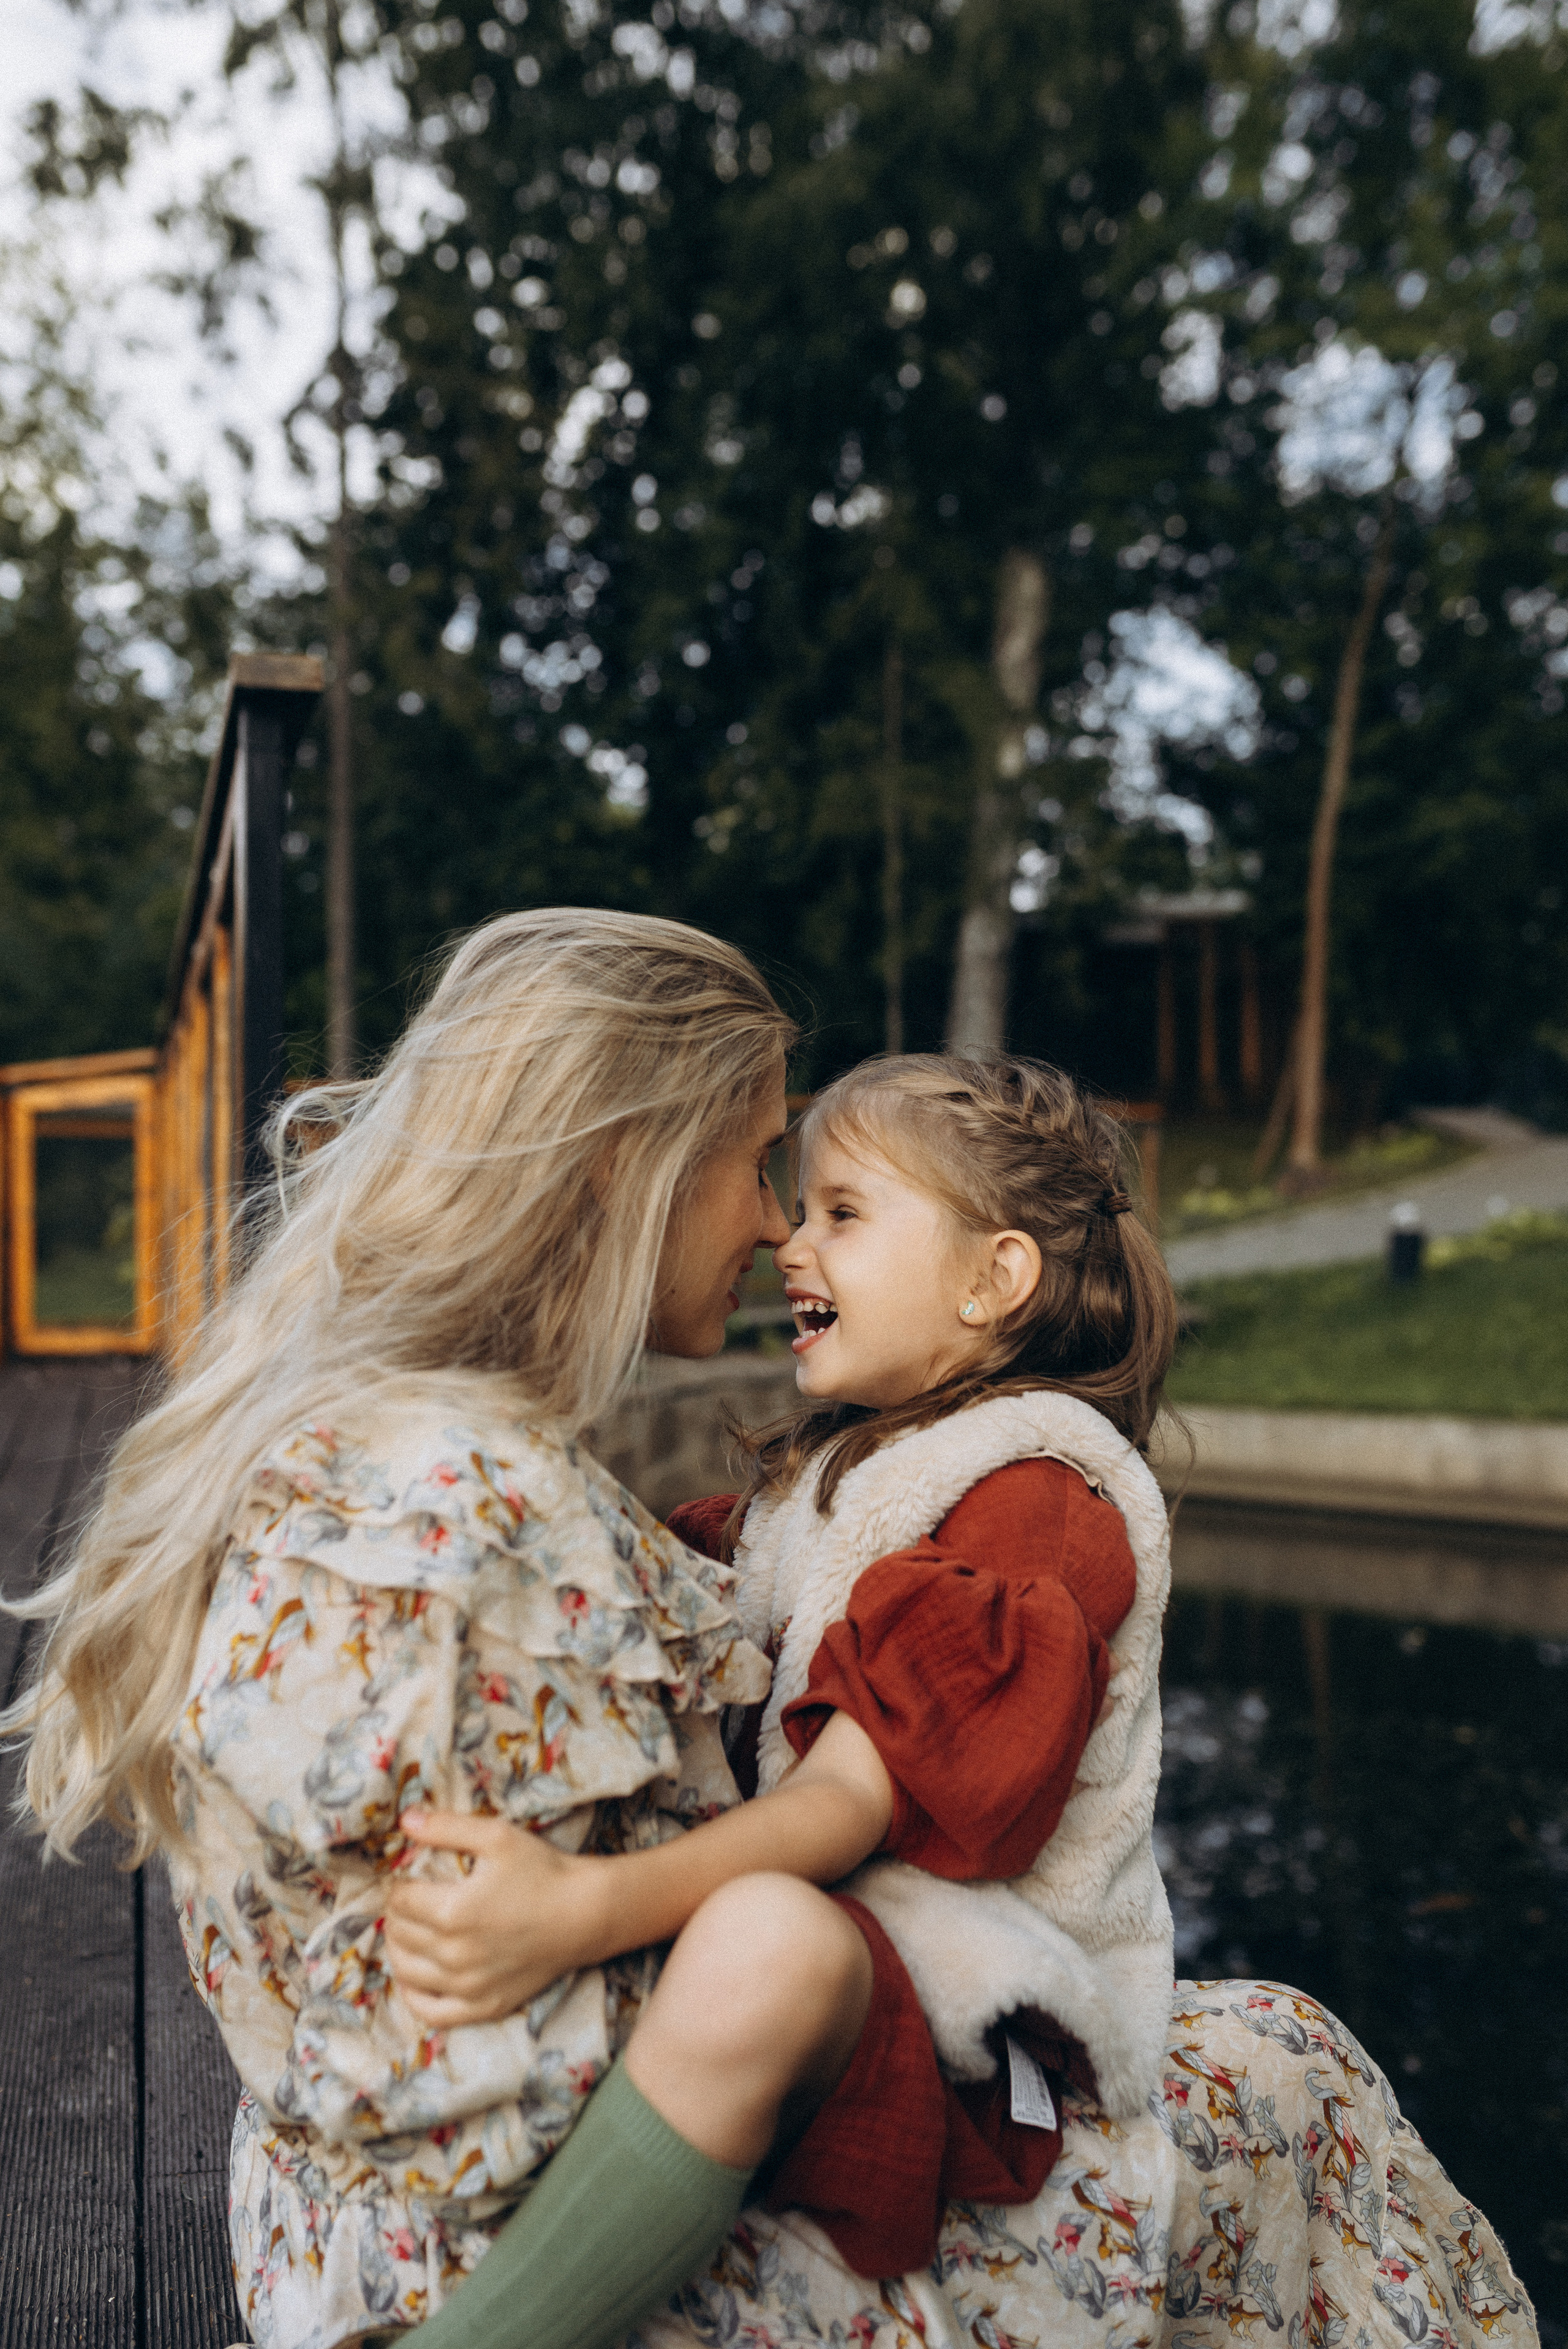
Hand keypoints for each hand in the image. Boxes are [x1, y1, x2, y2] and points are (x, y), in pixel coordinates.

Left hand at [384, 1810, 607, 2026]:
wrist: (586, 1913)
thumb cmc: (543, 1871)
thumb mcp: (496, 1836)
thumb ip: (446, 1827)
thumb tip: (404, 1819)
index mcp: (452, 1911)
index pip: (400, 1900)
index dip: (397, 1884)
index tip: (407, 1877)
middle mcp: (454, 1955)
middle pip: (399, 1934)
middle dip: (396, 1914)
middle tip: (407, 1901)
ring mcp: (468, 1986)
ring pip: (407, 1972)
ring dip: (398, 1949)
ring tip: (406, 1931)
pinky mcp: (484, 2006)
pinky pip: (432, 2012)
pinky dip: (413, 1996)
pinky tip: (413, 1977)